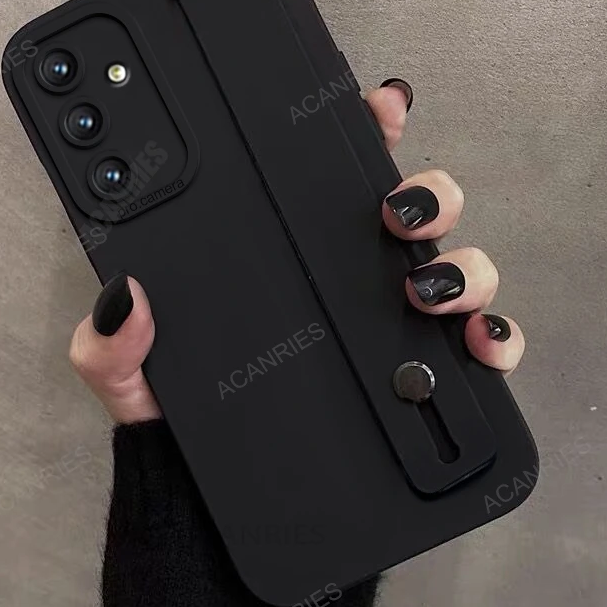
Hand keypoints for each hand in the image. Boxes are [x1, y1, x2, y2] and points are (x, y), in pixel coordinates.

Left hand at [70, 79, 524, 422]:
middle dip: (426, 193)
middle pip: (416, 211)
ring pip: (458, 267)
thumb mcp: (131, 373)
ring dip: (463, 264)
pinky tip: (476, 344)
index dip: (366, 132)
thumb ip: (111, 339)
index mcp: (288, 259)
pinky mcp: (421, 383)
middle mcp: (348, 284)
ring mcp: (389, 329)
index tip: (377, 105)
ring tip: (424, 286)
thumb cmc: (182, 426)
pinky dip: (495, 340)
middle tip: (392, 210)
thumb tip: (122, 296)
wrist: (216, 501)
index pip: (333, 182)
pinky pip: (478, 351)